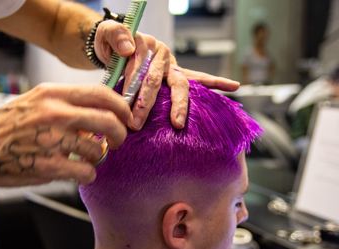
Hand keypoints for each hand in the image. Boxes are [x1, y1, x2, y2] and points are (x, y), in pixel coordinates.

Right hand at [0, 83, 130, 186]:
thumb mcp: (36, 101)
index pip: (100, 93)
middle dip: (120, 134)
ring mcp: (52, 139)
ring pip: (97, 150)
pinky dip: (87, 175)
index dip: (121, 106)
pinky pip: (86, 172)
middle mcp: (55, 113)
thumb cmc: (8, 126)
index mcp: (53, 94)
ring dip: (97, 158)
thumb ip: (67, 104)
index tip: (127, 117)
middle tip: (118, 142)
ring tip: (86, 159)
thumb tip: (101, 112)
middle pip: (108, 121)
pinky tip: (78, 173)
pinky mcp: (48, 166)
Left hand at [94, 20, 239, 129]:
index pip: (140, 67)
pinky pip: (199, 77)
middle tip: (138, 122)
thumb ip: (115, 36)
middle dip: (148, 102)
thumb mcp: (106, 34)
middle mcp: (162, 54)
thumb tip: (129, 49)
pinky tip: (233, 86)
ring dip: (179, 105)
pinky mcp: (177, 72)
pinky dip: (215, 82)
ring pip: (180, 84)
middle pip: (158, 79)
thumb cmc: (111, 44)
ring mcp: (171, 64)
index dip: (131, 86)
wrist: (115, 45)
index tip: (123, 105)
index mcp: (146, 44)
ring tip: (178, 122)